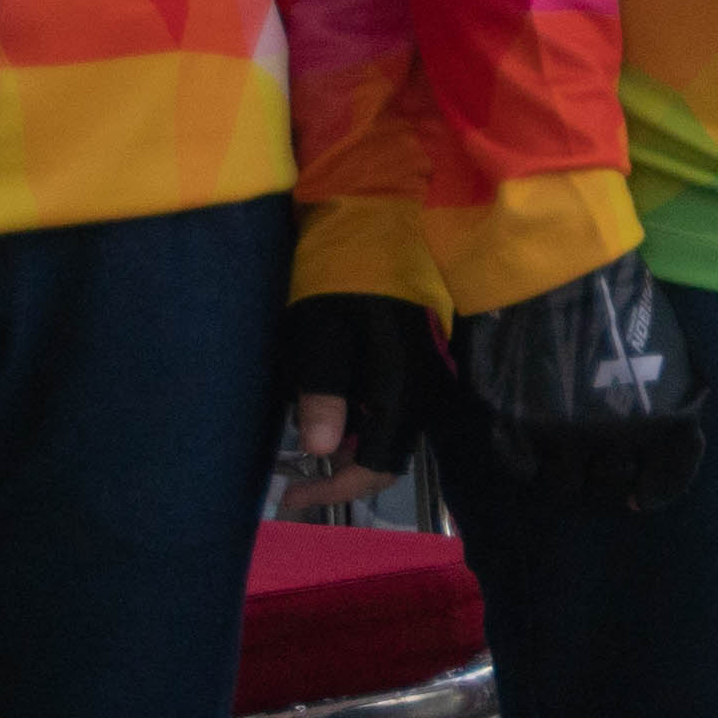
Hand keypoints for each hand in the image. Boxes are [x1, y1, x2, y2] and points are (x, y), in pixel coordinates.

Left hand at [274, 292, 438, 519]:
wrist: (382, 221)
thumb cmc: (344, 276)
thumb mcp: (320, 330)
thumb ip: (323, 390)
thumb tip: (319, 452)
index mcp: (403, 387)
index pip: (377, 466)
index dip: (334, 490)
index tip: (289, 496)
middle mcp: (425, 389)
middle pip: (386, 455)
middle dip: (339, 471)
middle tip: (292, 475)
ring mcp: (428, 374)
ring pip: (389, 432)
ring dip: (348, 443)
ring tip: (303, 432)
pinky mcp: (421, 360)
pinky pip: (393, 407)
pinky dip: (359, 418)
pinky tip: (329, 403)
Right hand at [450, 253, 705, 512]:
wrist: (556, 262)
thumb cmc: (618, 293)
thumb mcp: (663, 347)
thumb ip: (662, 396)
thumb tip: (659, 432)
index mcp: (657, 417)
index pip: (665, 477)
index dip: (653, 490)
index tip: (640, 494)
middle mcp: (611, 437)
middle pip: (609, 486)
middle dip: (608, 481)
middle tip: (598, 470)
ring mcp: (557, 435)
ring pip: (563, 486)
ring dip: (566, 477)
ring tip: (562, 462)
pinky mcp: (513, 425)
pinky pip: (521, 468)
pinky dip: (527, 465)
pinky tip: (531, 451)